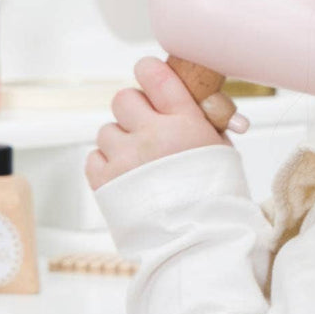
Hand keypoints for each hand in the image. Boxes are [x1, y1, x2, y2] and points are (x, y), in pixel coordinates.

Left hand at [86, 56, 227, 190]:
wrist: (200, 242)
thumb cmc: (215, 196)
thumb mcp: (220, 148)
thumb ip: (201, 119)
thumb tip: (190, 98)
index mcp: (184, 123)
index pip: (155, 74)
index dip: (148, 71)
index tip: (149, 76)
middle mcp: (151, 135)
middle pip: (123, 98)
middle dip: (133, 110)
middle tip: (146, 127)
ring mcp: (125, 158)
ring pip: (107, 130)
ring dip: (120, 142)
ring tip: (139, 163)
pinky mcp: (104, 181)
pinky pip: (94, 157)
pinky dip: (106, 164)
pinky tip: (126, 177)